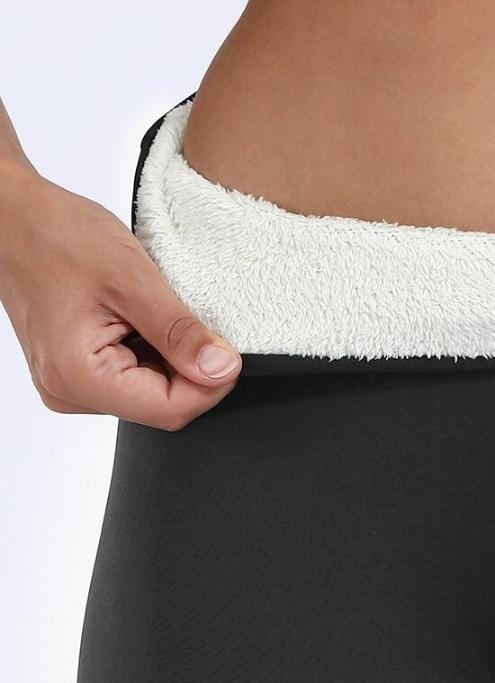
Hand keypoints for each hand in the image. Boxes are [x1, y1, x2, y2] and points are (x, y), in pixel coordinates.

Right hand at [0, 167, 242, 429]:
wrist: (13, 215)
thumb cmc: (57, 235)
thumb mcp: (132, 279)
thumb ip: (179, 332)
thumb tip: (222, 369)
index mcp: (79, 377)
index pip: (171, 410)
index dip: (211, 384)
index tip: (228, 350)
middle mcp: (70, 392)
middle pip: (164, 407)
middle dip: (192, 372)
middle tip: (194, 323)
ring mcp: (72, 385)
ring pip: (154, 394)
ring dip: (172, 360)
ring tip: (154, 314)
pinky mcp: (79, 372)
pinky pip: (136, 379)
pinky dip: (154, 354)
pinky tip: (142, 320)